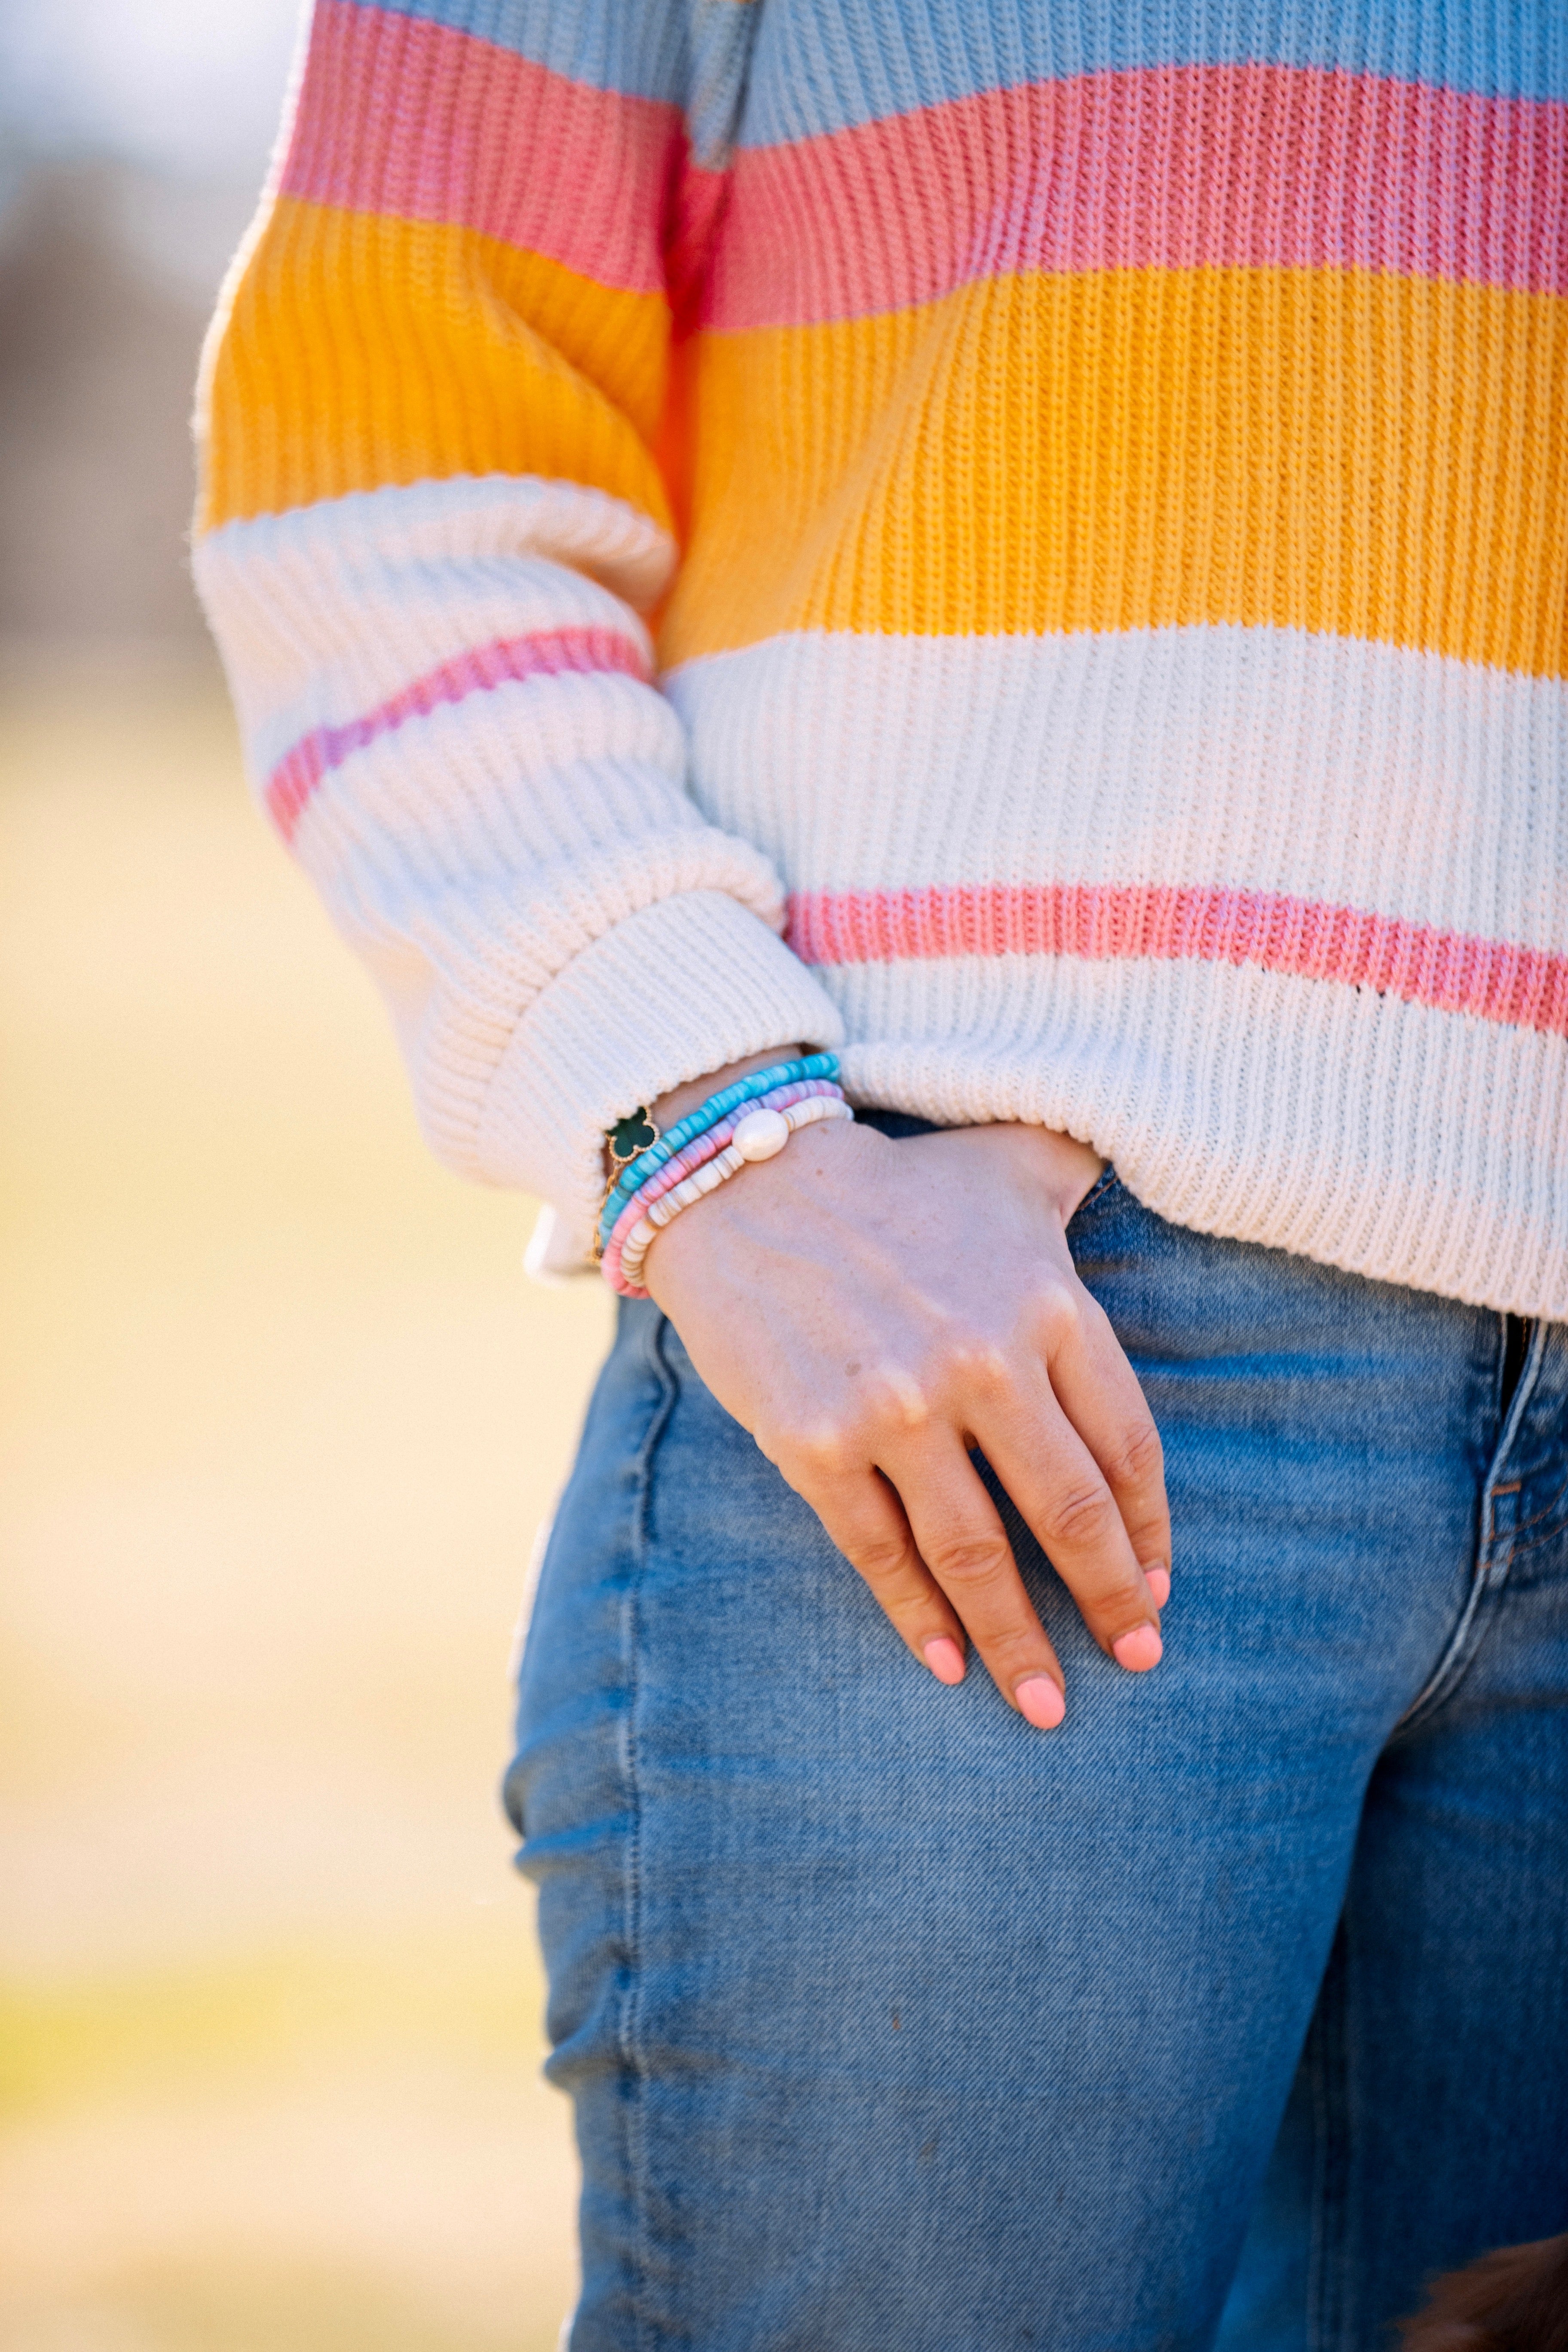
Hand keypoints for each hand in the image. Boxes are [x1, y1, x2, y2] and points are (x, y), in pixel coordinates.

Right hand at [639, 1066, 1168, 1727]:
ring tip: (1046, 1703)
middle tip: (1135, 1658)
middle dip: (1109, 1600)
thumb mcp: (1011, 1160)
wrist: (741, 1182)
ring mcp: (896, 1410)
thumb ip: (1083, 1176)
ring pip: (978, 1553)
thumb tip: (1151, 1159)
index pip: (1124, 1446)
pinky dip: (920, 1618)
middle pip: (1068, 1513)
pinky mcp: (817, 1444)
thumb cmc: (892, 1178)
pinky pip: (881, 1553)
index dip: (1148, 1530)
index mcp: (1047, 1304)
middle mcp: (983, 1363)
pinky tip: (950, 1664)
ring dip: (1020, 1641)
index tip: (1158, 1585)